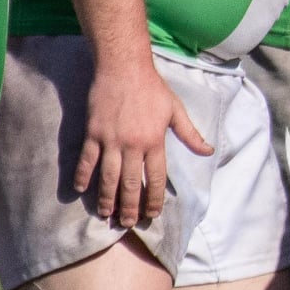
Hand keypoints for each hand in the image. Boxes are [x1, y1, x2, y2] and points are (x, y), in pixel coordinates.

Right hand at [74, 55, 213, 226]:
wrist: (124, 66)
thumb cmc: (152, 88)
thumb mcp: (175, 110)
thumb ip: (190, 134)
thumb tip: (208, 151)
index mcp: (155, 141)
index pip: (155, 178)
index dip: (153, 199)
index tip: (152, 214)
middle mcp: (133, 145)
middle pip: (130, 184)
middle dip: (130, 207)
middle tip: (128, 223)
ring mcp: (111, 140)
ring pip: (108, 177)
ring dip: (107, 199)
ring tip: (107, 214)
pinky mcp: (94, 133)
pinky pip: (87, 160)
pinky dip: (83, 176)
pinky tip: (81, 190)